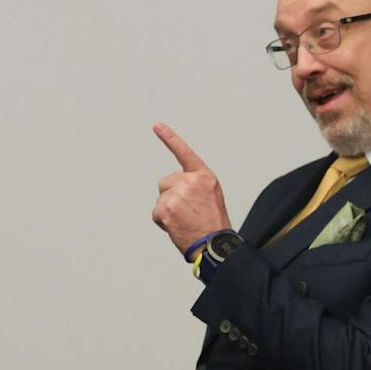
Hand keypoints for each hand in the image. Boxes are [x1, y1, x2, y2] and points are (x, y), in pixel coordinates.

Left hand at [151, 122, 231, 252]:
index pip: (184, 153)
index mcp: (205, 177)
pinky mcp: (166, 207)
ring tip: (185, 220)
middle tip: (187, 212)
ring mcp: (177, 193)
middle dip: (171, 195)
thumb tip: (176, 188)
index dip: (169, 138)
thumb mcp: (211, 196)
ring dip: (168, 210)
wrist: (214, 244)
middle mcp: (191, 181)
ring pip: (161, 198)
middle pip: (167, 182)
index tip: (156, 125)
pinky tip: (177, 226)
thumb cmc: (213, 223)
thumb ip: (195, 186)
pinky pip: (156, 212)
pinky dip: (163, 221)